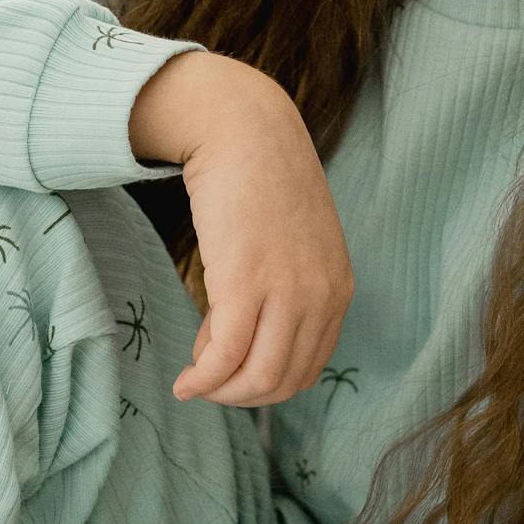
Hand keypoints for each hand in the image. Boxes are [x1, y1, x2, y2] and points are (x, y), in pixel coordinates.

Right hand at [126, 54, 354, 406]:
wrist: (243, 129)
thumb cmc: (259, 179)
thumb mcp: (294, 240)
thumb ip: (287, 285)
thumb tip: (244, 335)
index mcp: (338, 289)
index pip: (308, 368)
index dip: (263, 382)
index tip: (230, 370)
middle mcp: (322, 297)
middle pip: (283, 382)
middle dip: (239, 395)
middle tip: (205, 383)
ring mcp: (288, 292)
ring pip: (257, 378)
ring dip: (219, 391)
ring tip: (192, 381)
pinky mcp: (246, 283)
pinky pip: (224, 356)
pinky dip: (202, 379)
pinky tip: (185, 380)